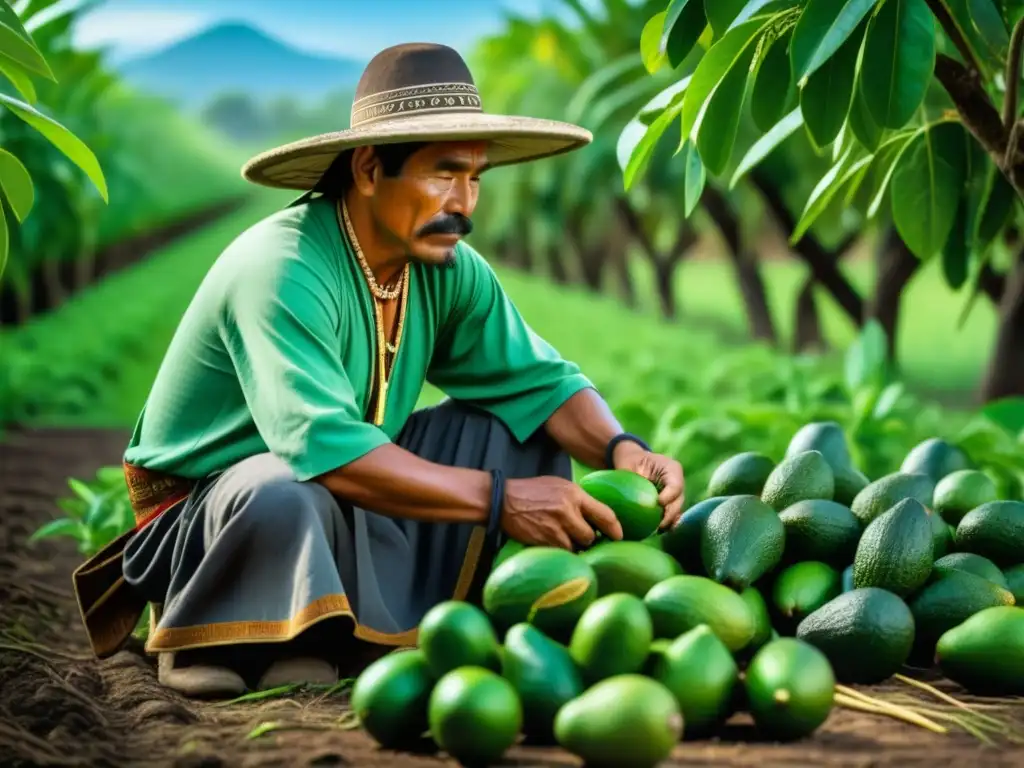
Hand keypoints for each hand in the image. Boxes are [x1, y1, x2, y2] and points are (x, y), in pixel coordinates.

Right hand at [501, 476, 623, 550]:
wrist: (503, 500)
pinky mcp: (545, 540)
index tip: (619, 536)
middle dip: (587, 539)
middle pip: (591, 535)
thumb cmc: (532, 492)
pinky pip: (562, 552)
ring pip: (577, 546)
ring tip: (562, 537)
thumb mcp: (559, 486)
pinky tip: (552, 542)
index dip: (615, 529)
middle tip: (581, 537)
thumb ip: (578, 499)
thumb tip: (596, 515)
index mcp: (575, 494)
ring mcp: (557, 527)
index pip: (605, 514)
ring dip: (573, 546)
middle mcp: (568, 510)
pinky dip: (561, 550)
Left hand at [613, 442, 684, 531]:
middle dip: (670, 514)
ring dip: (669, 521)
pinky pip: (671, 515)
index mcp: (671, 468)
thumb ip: (630, 478)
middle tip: (659, 525)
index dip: (669, 496)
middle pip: (679, 500)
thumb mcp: (629, 464)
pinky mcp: (670, 503)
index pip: (675, 484)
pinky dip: (666, 523)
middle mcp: (677, 481)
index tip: (659, 502)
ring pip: (677, 510)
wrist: (633, 462)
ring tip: (659, 530)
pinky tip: (657, 532)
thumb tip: (628, 496)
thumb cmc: (630, 461)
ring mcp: (675, 493)